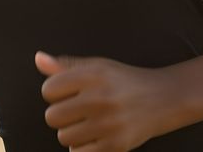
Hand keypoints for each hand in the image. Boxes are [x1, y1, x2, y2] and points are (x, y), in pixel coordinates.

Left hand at [35, 51, 173, 151]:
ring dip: (73, 133)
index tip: (70, 93)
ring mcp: (108, 123)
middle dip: (62, 115)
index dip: (56, 93)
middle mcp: (100, 97)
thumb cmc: (125, 82)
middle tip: (80, 110)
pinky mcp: (115, 146)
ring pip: (63, 137)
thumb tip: (39, 59)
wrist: (163, 99)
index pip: (49, 89)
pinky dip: (83, 148)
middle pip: (52, 116)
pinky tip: (96, 136)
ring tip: (91, 123)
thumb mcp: (98, 66)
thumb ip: (66, 66)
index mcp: (94, 74)